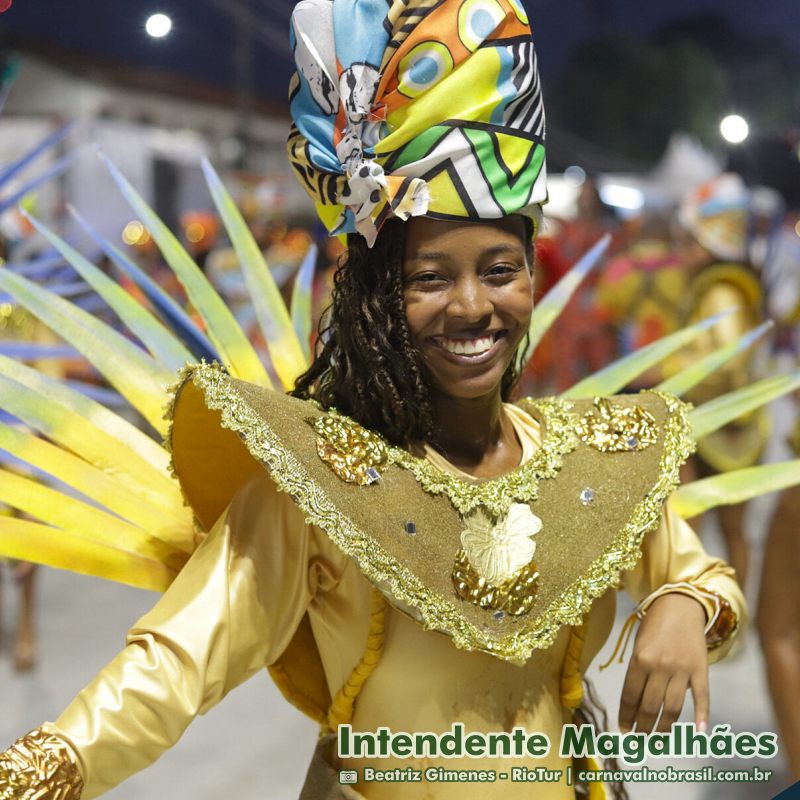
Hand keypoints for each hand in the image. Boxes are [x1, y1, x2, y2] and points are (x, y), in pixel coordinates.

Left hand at [619, 593, 707, 733]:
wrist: (680, 604)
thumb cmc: (654, 625)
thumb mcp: (639, 644)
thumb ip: (638, 670)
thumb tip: (635, 702)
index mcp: (640, 658)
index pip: (630, 696)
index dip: (626, 716)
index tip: (623, 730)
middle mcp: (660, 665)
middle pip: (650, 706)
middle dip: (643, 727)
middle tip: (639, 740)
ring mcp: (682, 668)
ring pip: (673, 707)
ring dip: (664, 727)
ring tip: (657, 740)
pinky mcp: (701, 669)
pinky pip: (702, 696)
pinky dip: (701, 715)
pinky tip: (698, 733)